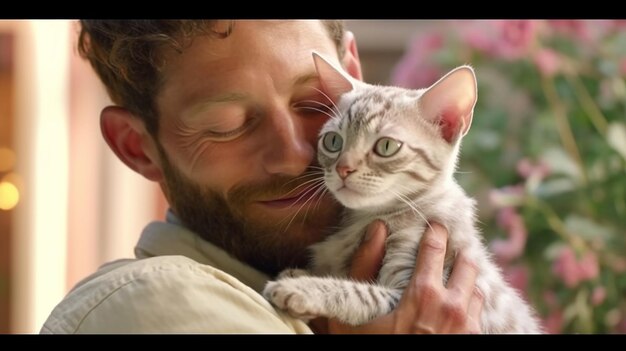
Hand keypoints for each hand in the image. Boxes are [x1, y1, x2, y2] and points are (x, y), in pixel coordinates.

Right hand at [312, 221, 482, 333]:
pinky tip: (457, 307)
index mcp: (424, 294)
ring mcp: (466, 329)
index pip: (435, 248)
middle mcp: (452, 308)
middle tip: (452, 247)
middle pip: (467, 265)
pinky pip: (479, 316)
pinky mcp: (472, 343)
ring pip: (477, 291)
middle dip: (459, 253)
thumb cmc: (368, 347)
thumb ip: (363, 266)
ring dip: (467, 281)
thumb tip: (377, 229)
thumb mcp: (352, 312)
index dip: (436, 232)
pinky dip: (471, 305)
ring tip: (455, 278)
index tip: (435, 224)